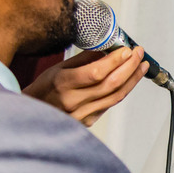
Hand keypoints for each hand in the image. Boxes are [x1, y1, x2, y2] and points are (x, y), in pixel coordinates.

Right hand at [22, 47, 147, 125]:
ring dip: (132, 80)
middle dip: (130, 67)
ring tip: (141, 67)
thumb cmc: (44, 88)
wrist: (32, 114)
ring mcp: (81, 114)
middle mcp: (73, 101)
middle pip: (110, 84)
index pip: (96, 72)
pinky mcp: (87, 122)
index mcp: (63, 83)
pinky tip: (128, 80)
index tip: (128, 51)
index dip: (116, 61)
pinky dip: (121, 91)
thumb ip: (84, 59)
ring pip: (115, 97)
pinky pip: (109, 105)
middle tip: (139, 55)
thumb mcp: (58, 68)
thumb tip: (108, 50)